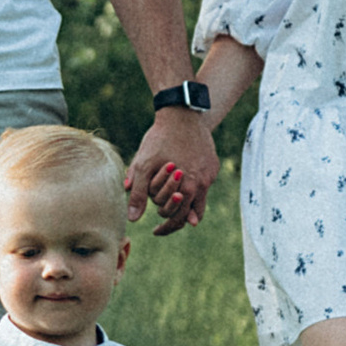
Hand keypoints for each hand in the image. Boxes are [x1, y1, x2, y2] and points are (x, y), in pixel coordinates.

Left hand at [125, 111, 219, 226]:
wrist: (181, 114)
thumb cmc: (159, 139)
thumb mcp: (144, 165)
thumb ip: (139, 193)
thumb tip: (133, 219)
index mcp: (187, 188)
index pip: (177, 219)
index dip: (165, 228)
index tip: (156, 231)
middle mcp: (203, 184)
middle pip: (189, 214)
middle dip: (174, 220)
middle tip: (162, 225)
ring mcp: (210, 174)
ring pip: (199, 202)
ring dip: (186, 208)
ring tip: (174, 213)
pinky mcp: (212, 165)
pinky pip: (204, 185)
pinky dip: (193, 191)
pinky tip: (182, 188)